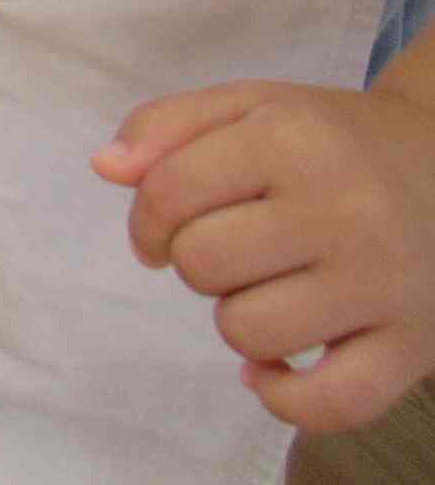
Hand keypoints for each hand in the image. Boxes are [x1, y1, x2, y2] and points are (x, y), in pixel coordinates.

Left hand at [94, 79, 434, 432]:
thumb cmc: (332, 140)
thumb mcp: (251, 106)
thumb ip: (167, 126)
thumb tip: (105, 168)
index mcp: (290, 141)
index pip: (168, 194)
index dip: (146, 219)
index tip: (165, 226)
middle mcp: (341, 211)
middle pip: (202, 264)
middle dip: (195, 260)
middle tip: (233, 250)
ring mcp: (381, 284)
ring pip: (249, 331)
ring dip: (238, 317)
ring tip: (269, 289)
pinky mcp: (411, 346)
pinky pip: (327, 402)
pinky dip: (283, 397)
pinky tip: (274, 369)